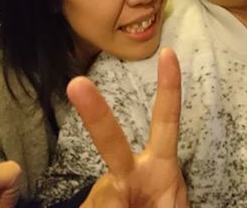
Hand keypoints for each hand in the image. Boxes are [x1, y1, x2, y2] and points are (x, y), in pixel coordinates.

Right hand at [69, 48, 187, 207]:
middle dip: (95, 113)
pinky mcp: (90, 205)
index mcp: (159, 166)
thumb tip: (110, 192)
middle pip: (111, 140)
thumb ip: (144, 197)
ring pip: (104, 197)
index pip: (166, 122)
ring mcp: (106, 189)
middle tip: (77, 84)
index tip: (168, 54)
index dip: (169, 89)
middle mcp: (130, 171)